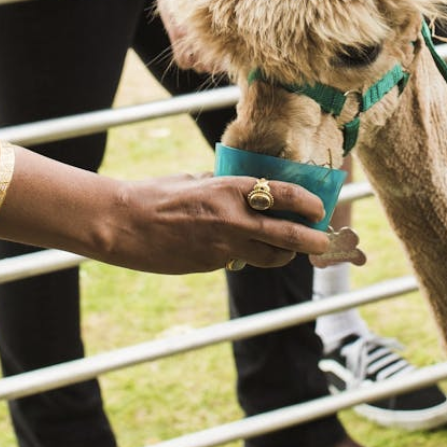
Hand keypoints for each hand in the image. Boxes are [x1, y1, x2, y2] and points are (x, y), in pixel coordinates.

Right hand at [106, 173, 367, 273]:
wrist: (124, 224)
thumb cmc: (155, 195)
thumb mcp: (195, 181)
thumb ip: (221, 188)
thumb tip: (242, 192)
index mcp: (229, 190)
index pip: (282, 195)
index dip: (306, 203)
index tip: (318, 208)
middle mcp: (233, 219)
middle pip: (287, 235)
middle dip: (311, 241)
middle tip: (322, 241)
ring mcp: (223, 247)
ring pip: (269, 257)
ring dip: (283, 254)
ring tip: (289, 251)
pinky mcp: (211, 265)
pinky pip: (239, 261)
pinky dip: (247, 256)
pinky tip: (241, 250)